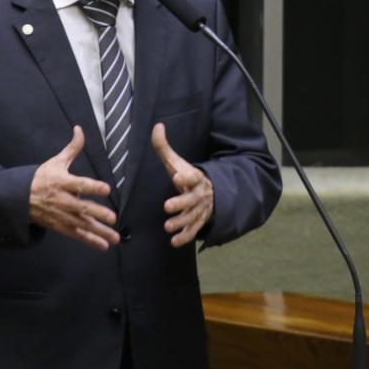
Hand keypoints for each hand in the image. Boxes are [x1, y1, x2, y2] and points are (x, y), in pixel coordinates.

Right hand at [30, 126, 119, 250]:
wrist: (20, 198)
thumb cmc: (42, 177)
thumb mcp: (56, 161)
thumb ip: (72, 148)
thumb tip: (79, 129)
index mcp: (62, 182)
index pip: (80, 184)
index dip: (93, 187)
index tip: (106, 189)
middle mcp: (63, 200)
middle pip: (82, 207)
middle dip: (97, 213)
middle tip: (112, 218)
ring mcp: (62, 215)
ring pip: (82, 224)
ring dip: (99, 232)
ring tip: (115, 238)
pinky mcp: (61, 226)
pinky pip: (77, 234)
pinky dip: (90, 241)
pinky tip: (104, 245)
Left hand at [153, 122, 213, 247]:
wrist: (210, 193)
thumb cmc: (187, 176)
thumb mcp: (176, 162)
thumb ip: (164, 147)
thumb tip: (157, 126)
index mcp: (195, 178)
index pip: (192, 176)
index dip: (186, 177)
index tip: (178, 176)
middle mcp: (200, 194)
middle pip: (192, 199)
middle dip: (180, 203)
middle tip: (167, 207)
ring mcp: (201, 210)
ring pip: (193, 217)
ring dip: (181, 223)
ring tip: (168, 227)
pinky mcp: (199, 222)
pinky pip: (194, 230)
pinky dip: (185, 237)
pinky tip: (174, 242)